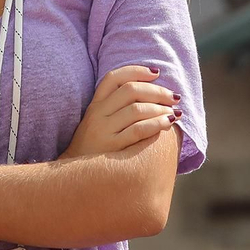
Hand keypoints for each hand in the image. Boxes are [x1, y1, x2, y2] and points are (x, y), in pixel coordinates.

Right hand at [63, 64, 179, 158]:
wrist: (75, 178)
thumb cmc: (95, 149)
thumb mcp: (98, 124)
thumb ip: (117, 109)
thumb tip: (153, 95)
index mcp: (95, 105)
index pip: (114, 78)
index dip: (136, 71)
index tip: (156, 72)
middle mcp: (97, 114)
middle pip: (130, 91)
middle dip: (157, 91)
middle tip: (174, 97)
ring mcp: (102, 131)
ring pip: (136, 109)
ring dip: (160, 108)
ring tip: (174, 113)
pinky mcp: (111, 148)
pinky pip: (137, 130)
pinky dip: (156, 124)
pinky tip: (167, 123)